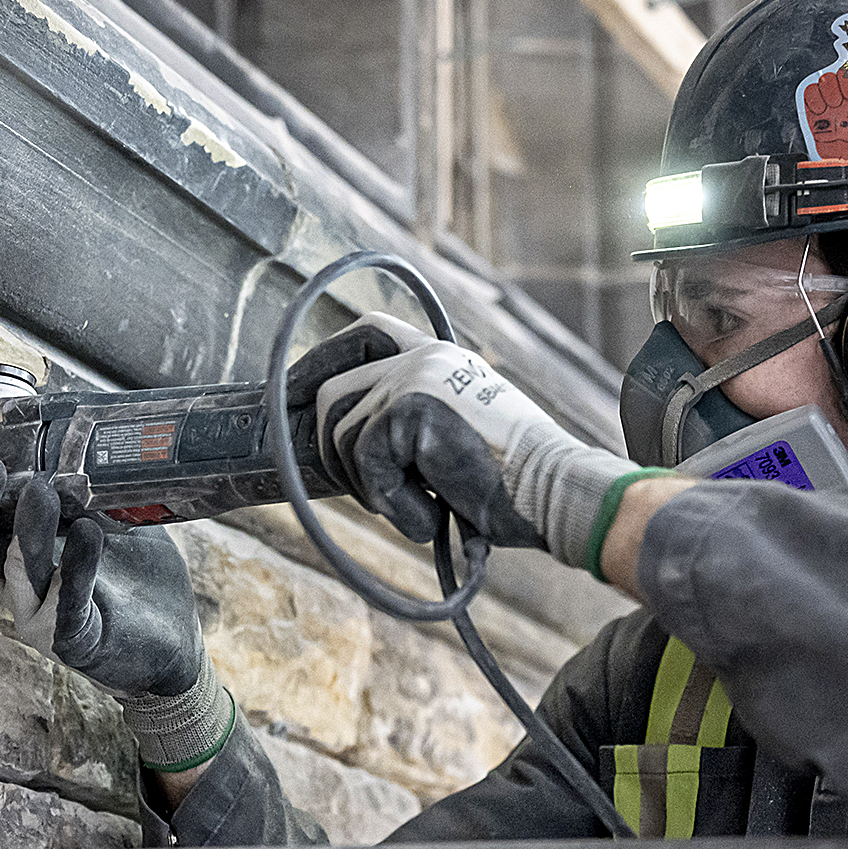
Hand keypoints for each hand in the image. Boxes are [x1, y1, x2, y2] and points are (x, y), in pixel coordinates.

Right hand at [0, 458, 203, 698]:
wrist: (171, 640)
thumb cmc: (133, 576)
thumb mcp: (109, 519)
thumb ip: (88, 487)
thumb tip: (83, 427)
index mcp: (13, 558)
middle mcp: (17, 587)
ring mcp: (42, 615)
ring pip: (15, 571)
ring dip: (26, 529)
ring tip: (40, 490)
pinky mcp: (75, 638)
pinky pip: (69, 600)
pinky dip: (76, 564)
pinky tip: (89, 533)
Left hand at [287, 312, 547, 546]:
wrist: (555, 491)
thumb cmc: (516, 483)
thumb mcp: (458, 437)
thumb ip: (413, 425)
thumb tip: (349, 444)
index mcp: (439, 357)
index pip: (367, 332)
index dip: (321, 360)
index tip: (292, 393)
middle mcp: (424, 356)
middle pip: (333, 393)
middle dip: (335, 454)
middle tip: (375, 495)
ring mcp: (415, 378)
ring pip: (341, 434)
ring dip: (370, 486)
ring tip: (417, 508)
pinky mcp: (411, 408)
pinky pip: (366, 462)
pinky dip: (392, 503)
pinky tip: (431, 516)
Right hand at [801, 69, 847, 159]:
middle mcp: (844, 87)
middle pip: (838, 69)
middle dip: (845, 83)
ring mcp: (829, 96)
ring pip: (824, 78)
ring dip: (831, 91)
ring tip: (839, 106)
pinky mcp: (814, 106)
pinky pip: (809, 91)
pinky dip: (816, 98)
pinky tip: (824, 109)